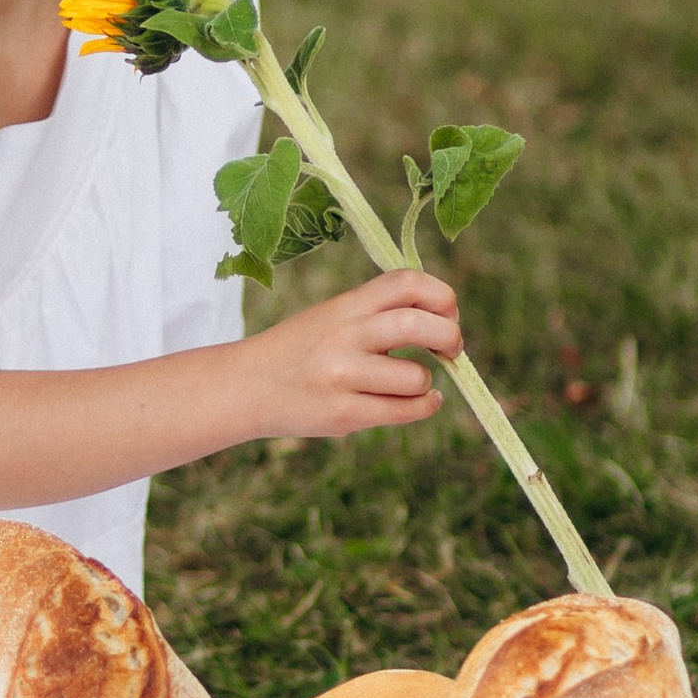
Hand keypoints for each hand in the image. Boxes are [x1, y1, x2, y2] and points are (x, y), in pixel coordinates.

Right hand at [230, 270, 461, 440]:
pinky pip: (404, 411)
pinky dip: (425, 405)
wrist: (245, 386)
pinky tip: (421, 401)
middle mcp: (345, 335)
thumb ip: (378, 313)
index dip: (441, 296)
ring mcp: (343, 377)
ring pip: (417, 377)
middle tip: (451, 348)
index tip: (446, 314)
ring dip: (425, 382)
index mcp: (346, 305)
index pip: (407, 282)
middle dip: (450, 336)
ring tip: (411, 383)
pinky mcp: (343, 414)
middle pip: (420, 325)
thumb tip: (444, 321)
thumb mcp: (332, 316)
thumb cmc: (300, 349)